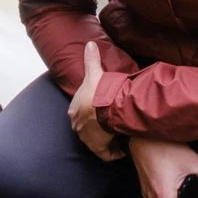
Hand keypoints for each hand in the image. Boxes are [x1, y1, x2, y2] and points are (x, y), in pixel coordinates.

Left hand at [68, 41, 123, 161]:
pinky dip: (114, 153)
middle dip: (97, 127)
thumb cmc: (96, 91)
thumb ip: (91, 59)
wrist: (102, 107)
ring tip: (118, 136)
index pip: (81, 112)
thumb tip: (89, 43)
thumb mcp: (93, 73)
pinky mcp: (98, 148)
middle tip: (111, 124)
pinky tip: (122, 150)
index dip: (91, 112)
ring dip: (106, 139)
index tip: (101, 112)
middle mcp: (78, 125)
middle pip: (87, 127)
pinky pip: (106, 154)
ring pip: (96, 141)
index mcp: (75, 109)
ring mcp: (87, 138)